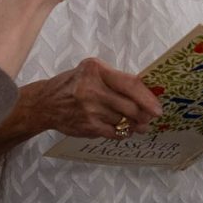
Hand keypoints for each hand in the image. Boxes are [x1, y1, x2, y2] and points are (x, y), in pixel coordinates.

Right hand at [26, 57, 162, 139]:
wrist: (45, 103)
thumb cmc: (71, 85)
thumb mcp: (89, 72)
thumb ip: (114, 79)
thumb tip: (145, 93)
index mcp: (95, 70)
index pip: (130, 84)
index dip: (147, 97)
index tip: (157, 107)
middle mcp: (92, 88)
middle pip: (130, 106)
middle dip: (144, 114)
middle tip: (150, 117)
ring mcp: (90, 109)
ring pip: (125, 121)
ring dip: (136, 125)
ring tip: (139, 125)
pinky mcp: (88, 126)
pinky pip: (115, 132)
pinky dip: (123, 132)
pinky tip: (123, 129)